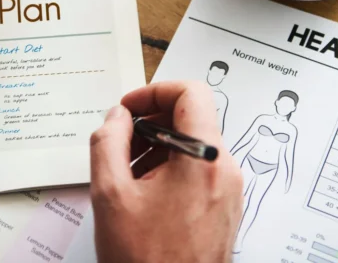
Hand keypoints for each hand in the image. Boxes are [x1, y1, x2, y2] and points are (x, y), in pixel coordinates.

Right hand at [90, 81, 242, 262]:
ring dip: (158, 148)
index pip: (191, 93)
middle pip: (192, 118)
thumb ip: (107, 142)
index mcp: (203, 159)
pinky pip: (200, 171)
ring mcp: (230, 191)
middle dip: (150, 123)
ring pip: (194, 146)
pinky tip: (143, 195)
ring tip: (127, 174)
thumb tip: (116, 117)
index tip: (128, 109)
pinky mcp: (225, 209)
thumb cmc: (146, 260)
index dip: (154, 91)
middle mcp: (225, 170)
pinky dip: (171, 169)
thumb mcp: (110, 194)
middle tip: (119, 142)